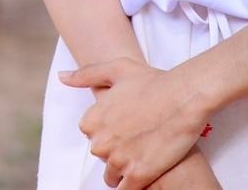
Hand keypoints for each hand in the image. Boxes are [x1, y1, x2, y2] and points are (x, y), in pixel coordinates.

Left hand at [61, 56, 212, 188]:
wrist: (185, 97)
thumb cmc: (153, 81)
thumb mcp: (115, 69)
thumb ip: (86, 76)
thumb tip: (62, 78)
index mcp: (91, 120)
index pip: (92, 134)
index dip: (109, 131)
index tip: (123, 128)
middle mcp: (100, 142)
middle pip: (102, 154)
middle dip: (116, 150)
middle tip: (136, 141)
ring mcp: (118, 160)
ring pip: (112, 175)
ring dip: (124, 170)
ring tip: (141, 158)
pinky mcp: (138, 174)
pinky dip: (132, 186)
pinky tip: (144, 176)